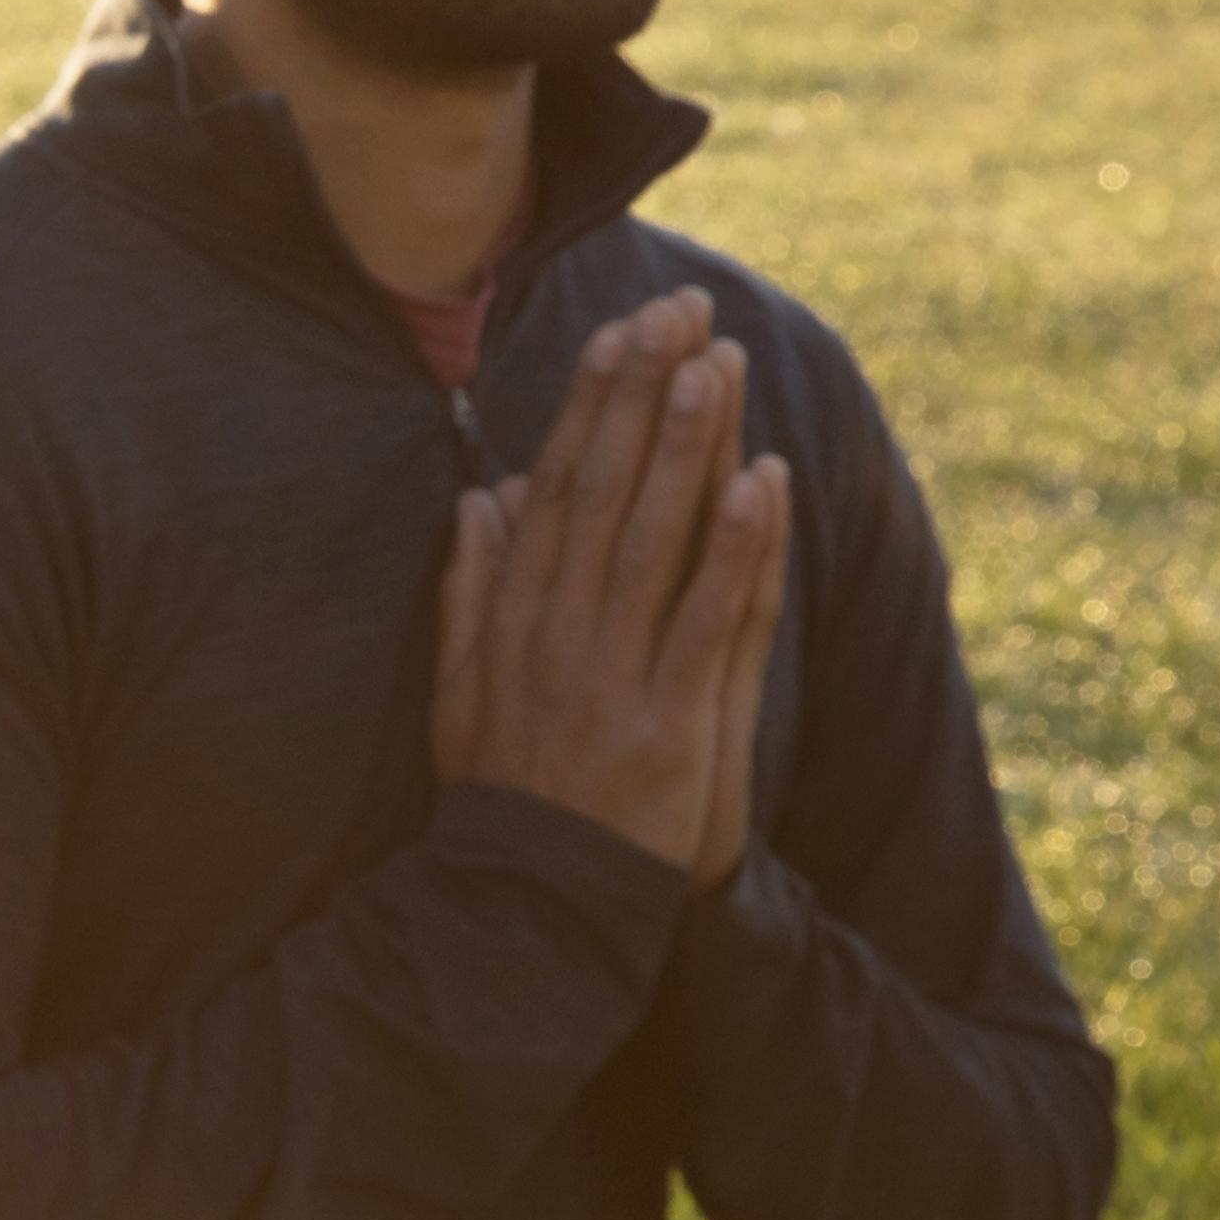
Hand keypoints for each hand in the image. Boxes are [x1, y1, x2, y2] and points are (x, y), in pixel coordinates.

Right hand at [432, 294, 787, 881]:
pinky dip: (736, 549)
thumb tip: (478, 500)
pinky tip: (762, 482)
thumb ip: (466, 593)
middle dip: (644, 396)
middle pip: (606, 492)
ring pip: (656, 538)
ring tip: (716, 365)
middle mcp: (560, 634)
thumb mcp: (458, 691)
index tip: (620, 334)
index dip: (591, 406)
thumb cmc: (500, 796)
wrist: (525, 905)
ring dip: (689, 446)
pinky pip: (708, 620)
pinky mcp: (668, 723)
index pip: (557, 488)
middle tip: (680, 314)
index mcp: (514, 619)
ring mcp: (614, 676)